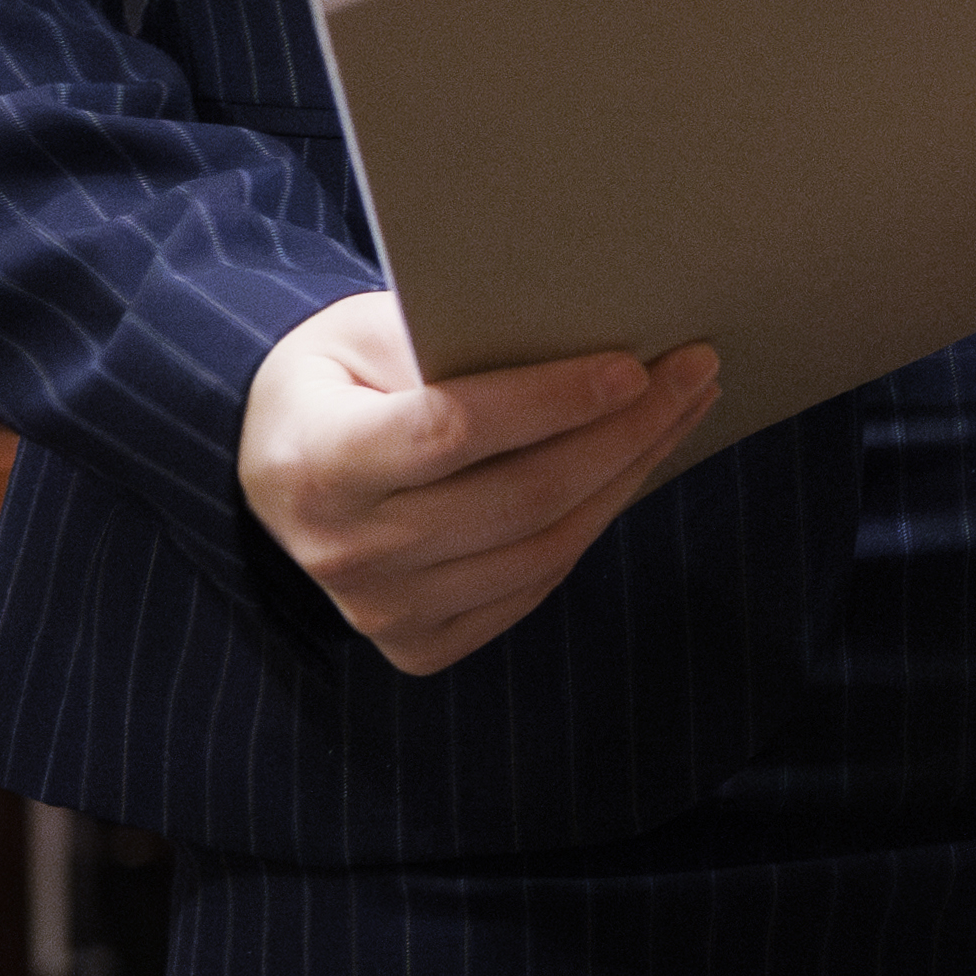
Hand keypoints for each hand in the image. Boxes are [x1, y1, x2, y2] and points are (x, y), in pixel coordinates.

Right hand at [239, 296, 723, 676]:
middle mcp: (342, 551)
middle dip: (624, 431)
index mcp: (317, 463)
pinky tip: (635, 467)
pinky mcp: (418, 644)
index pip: (453, 431)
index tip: (635, 364)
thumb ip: (444, 337)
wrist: (280, 470)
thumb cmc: (332, 380)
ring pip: (543, 548)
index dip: (552, 400)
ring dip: (628, 475)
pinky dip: (595, 522)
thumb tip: (578, 331)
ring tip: (683, 410)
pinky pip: (535, 585)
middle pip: (519, 497)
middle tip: (695, 372)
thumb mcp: (360, 331)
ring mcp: (380, 611)